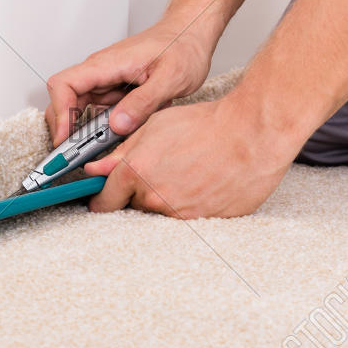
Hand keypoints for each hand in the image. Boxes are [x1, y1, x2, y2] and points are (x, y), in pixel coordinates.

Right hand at [44, 15, 215, 144]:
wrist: (191, 34)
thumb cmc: (182, 45)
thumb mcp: (171, 77)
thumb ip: (144, 102)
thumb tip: (118, 125)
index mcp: (108, 64)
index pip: (64, 84)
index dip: (59, 113)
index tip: (65, 138)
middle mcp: (101, 72)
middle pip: (66, 101)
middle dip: (68, 129)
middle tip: (78, 155)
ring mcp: (107, 81)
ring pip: (82, 110)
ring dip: (87, 132)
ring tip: (103, 150)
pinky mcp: (116, 90)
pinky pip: (101, 112)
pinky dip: (104, 128)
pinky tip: (119, 137)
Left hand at [84, 94, 297, 218]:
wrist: (251, 135)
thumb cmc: (207, 125)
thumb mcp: (155, 127)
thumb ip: (121, 151)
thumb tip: (96, 168)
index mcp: (136, 173)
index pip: (103, 201)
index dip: (102, 198)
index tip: (103, 197)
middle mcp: (155, 199)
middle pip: (134, 206)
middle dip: (139, 192)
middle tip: (161, 170)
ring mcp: (180, 214)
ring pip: (161, 212)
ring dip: (167, 198)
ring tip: (187, 172)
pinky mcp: (204, 222)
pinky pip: (187, 218)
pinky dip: (190, 204)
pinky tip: (202, 182)